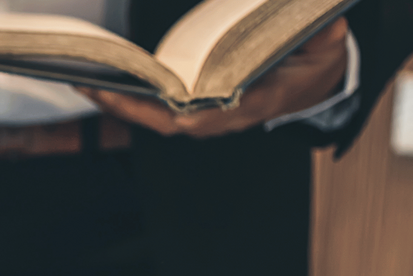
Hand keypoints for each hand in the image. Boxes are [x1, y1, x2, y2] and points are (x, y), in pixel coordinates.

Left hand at [80, 18, 349, 137]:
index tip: (137, 97)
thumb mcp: (325, 45)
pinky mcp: (196, 105)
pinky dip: (131, 96)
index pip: (201, 116)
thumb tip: (321, 19)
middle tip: (91, 83)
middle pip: (164, 119)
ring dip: (120, 101)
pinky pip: (157, 106)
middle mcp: (220, 117)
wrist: (318, 82)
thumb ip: (320, 33)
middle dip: (126, 105)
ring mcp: (206, 114)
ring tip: (86, 79)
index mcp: (249, 106)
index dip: (167, 109)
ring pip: (154, 115)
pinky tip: (105, 80)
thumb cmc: (316, 63)